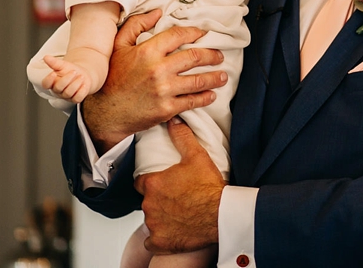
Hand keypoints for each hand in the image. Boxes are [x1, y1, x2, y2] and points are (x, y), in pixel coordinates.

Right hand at [41, 54, 95, 102]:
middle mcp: (58, 91)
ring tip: (81, 76)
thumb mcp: (63, 65)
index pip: (46, 84)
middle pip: (58, 88)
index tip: (53, 73)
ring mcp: (66, 96)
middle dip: (66, 79)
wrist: (83, 75)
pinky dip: (81, 92)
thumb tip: (46, 57)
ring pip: (68, 93)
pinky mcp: (75, 99)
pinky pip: (77, 98)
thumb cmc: (71, 71)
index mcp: (52, 82)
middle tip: (74, 71)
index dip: (48, 80)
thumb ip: (54, 62)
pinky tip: (84, 85)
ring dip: (76, 83)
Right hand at [81, 10, 226, 153]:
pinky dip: (206, 97)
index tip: (203, 34)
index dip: (195, 33)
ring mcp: (164, 90)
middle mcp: (158, 70)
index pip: (179, 35)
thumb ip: (136, 25)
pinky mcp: (167, 109)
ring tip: (222, 75)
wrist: (104, 113)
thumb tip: (157, 12)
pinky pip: (193, 101)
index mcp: (147, 51)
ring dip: (215, 77)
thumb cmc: (111, 78)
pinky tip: (211, 94)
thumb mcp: (118, 46)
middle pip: (194, 57)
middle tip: (219, 55)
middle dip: (211, 55)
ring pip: (199, 80)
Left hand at [136, 118, 223, 252]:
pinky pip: (152, 241)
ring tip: (178, 214)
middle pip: (147, 201)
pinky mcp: (159, 241)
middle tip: (175, 198)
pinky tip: (172, 231)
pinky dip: (160, 237)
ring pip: (150, 220)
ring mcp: (153, 224)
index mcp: (153, 184)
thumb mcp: (197, 156)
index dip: (152, 182)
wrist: (221, 214)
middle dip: (157, 200)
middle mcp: (149, 204)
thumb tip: (174, 121)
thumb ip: (182, 137)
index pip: (141, 182)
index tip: (163, 184)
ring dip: (160, 217)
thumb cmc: (209, 187)